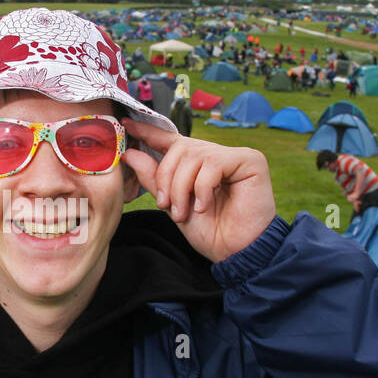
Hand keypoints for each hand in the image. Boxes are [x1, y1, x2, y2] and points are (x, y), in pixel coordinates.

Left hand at [123, 119, 276, 262]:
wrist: (236, 252)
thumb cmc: (210, 231)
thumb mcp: (173, 205)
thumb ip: (154, 178)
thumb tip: (131, 154)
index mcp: (197, 164)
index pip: (171, 140)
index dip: (148, 132)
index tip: (127, 125)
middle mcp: (215, 155)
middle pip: (178, 149)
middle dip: (166, 178)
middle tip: (166, 205)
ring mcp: (234, 156)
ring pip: (193, 156)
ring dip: (181, 188)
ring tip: (185, 212)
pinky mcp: (250, 160)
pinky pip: (213, 164)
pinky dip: (202, 189)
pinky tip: (204, 207)